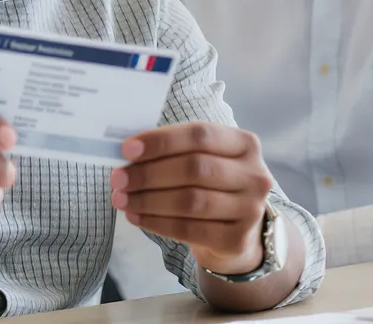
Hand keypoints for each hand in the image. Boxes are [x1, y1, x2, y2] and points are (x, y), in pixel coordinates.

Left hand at [111, 122, 272, 274]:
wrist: (236, 231)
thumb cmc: (210, 186)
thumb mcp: (203, 160)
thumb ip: (174, 151)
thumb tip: (128, 151)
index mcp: (244, 144)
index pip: (200, 135)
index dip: (161, 141)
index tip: (127, 149)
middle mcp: (254, 174)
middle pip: (194, 168)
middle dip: (149, 173)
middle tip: (118, 178)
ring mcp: (250, 209)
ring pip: (190, 201)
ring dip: (148, 200)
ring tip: (121, 199)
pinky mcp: (237, 239)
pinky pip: (189, 229)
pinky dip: (156, 222)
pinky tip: (136, 217)